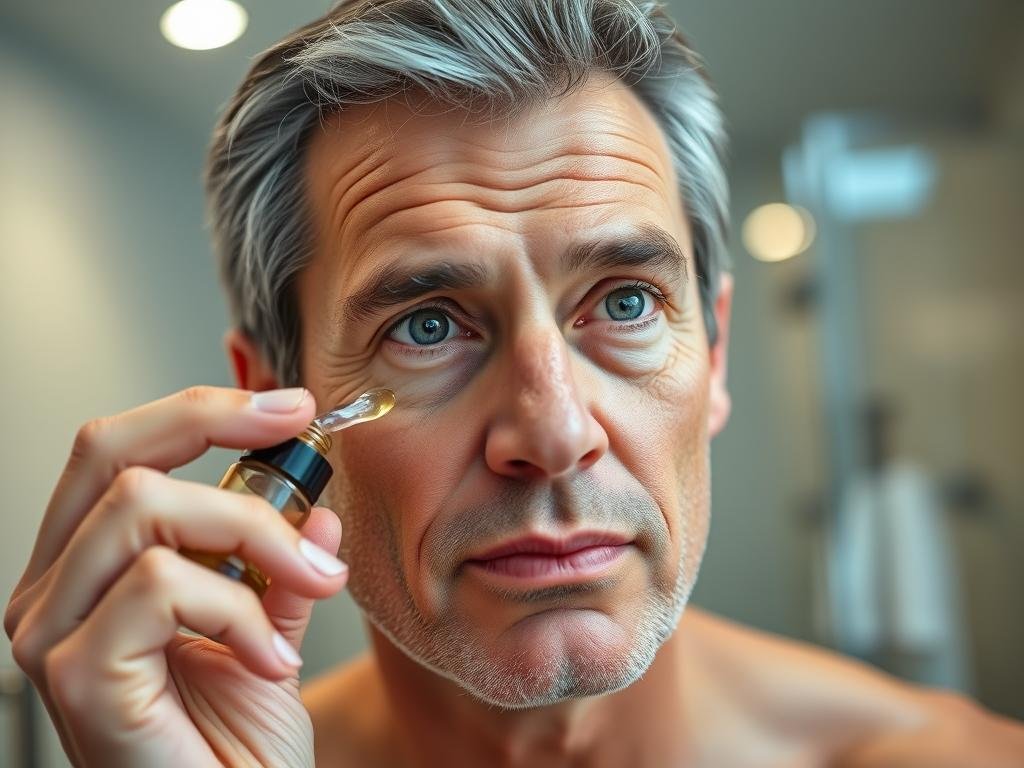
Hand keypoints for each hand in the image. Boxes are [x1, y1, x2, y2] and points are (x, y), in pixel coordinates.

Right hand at [4, 386, 347, 766]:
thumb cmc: (233, 747)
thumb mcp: (267, 633)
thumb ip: (280, 569)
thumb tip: (316, 511)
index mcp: (88, 570)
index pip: (118, 450)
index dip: (203, 411)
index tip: (289, 407)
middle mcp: (52, 594)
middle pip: (113, 455)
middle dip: (219, 433)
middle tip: (304, 456)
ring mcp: (54, 634)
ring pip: (147, 508)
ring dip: (256, 538)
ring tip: (313, 589)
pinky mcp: (78, 674)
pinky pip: (164, 586)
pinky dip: (242, 611)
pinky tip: (271, 661)